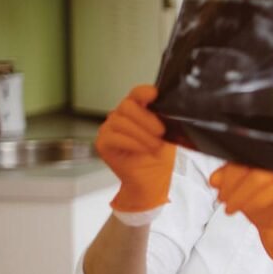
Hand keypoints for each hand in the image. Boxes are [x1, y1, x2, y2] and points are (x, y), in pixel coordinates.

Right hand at [95, 85, 175, 212]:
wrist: (153, 181)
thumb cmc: (160, 158)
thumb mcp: (168, 134)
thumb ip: (163, 118)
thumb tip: (169, 106)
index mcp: (137, 111)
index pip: (136, 94)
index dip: (143, 92)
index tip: (154, 95)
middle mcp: (121, 117)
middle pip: (127, 105)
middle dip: (146, 119)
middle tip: (160, 133)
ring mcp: (109, 129)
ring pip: (120, 121)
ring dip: (141, 134)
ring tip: (153, 146)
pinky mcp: (102, 143)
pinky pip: (113, 137)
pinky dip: (131, 142)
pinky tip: (142, 149)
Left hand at [208, 163, 272, 266]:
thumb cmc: (255, 200)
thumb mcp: (233, 189)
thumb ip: (224, 180)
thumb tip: (215, 180)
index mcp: (258, 156)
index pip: (241, 155)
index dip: (226, 170)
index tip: (216, 184)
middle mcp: (272, 161)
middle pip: (250, 164)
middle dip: (231, 183)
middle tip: (223, 198)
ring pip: (260, 177)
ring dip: (241, 195)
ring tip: (231, 207)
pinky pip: (272, 192)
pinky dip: (256, 201)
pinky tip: (247, 209)